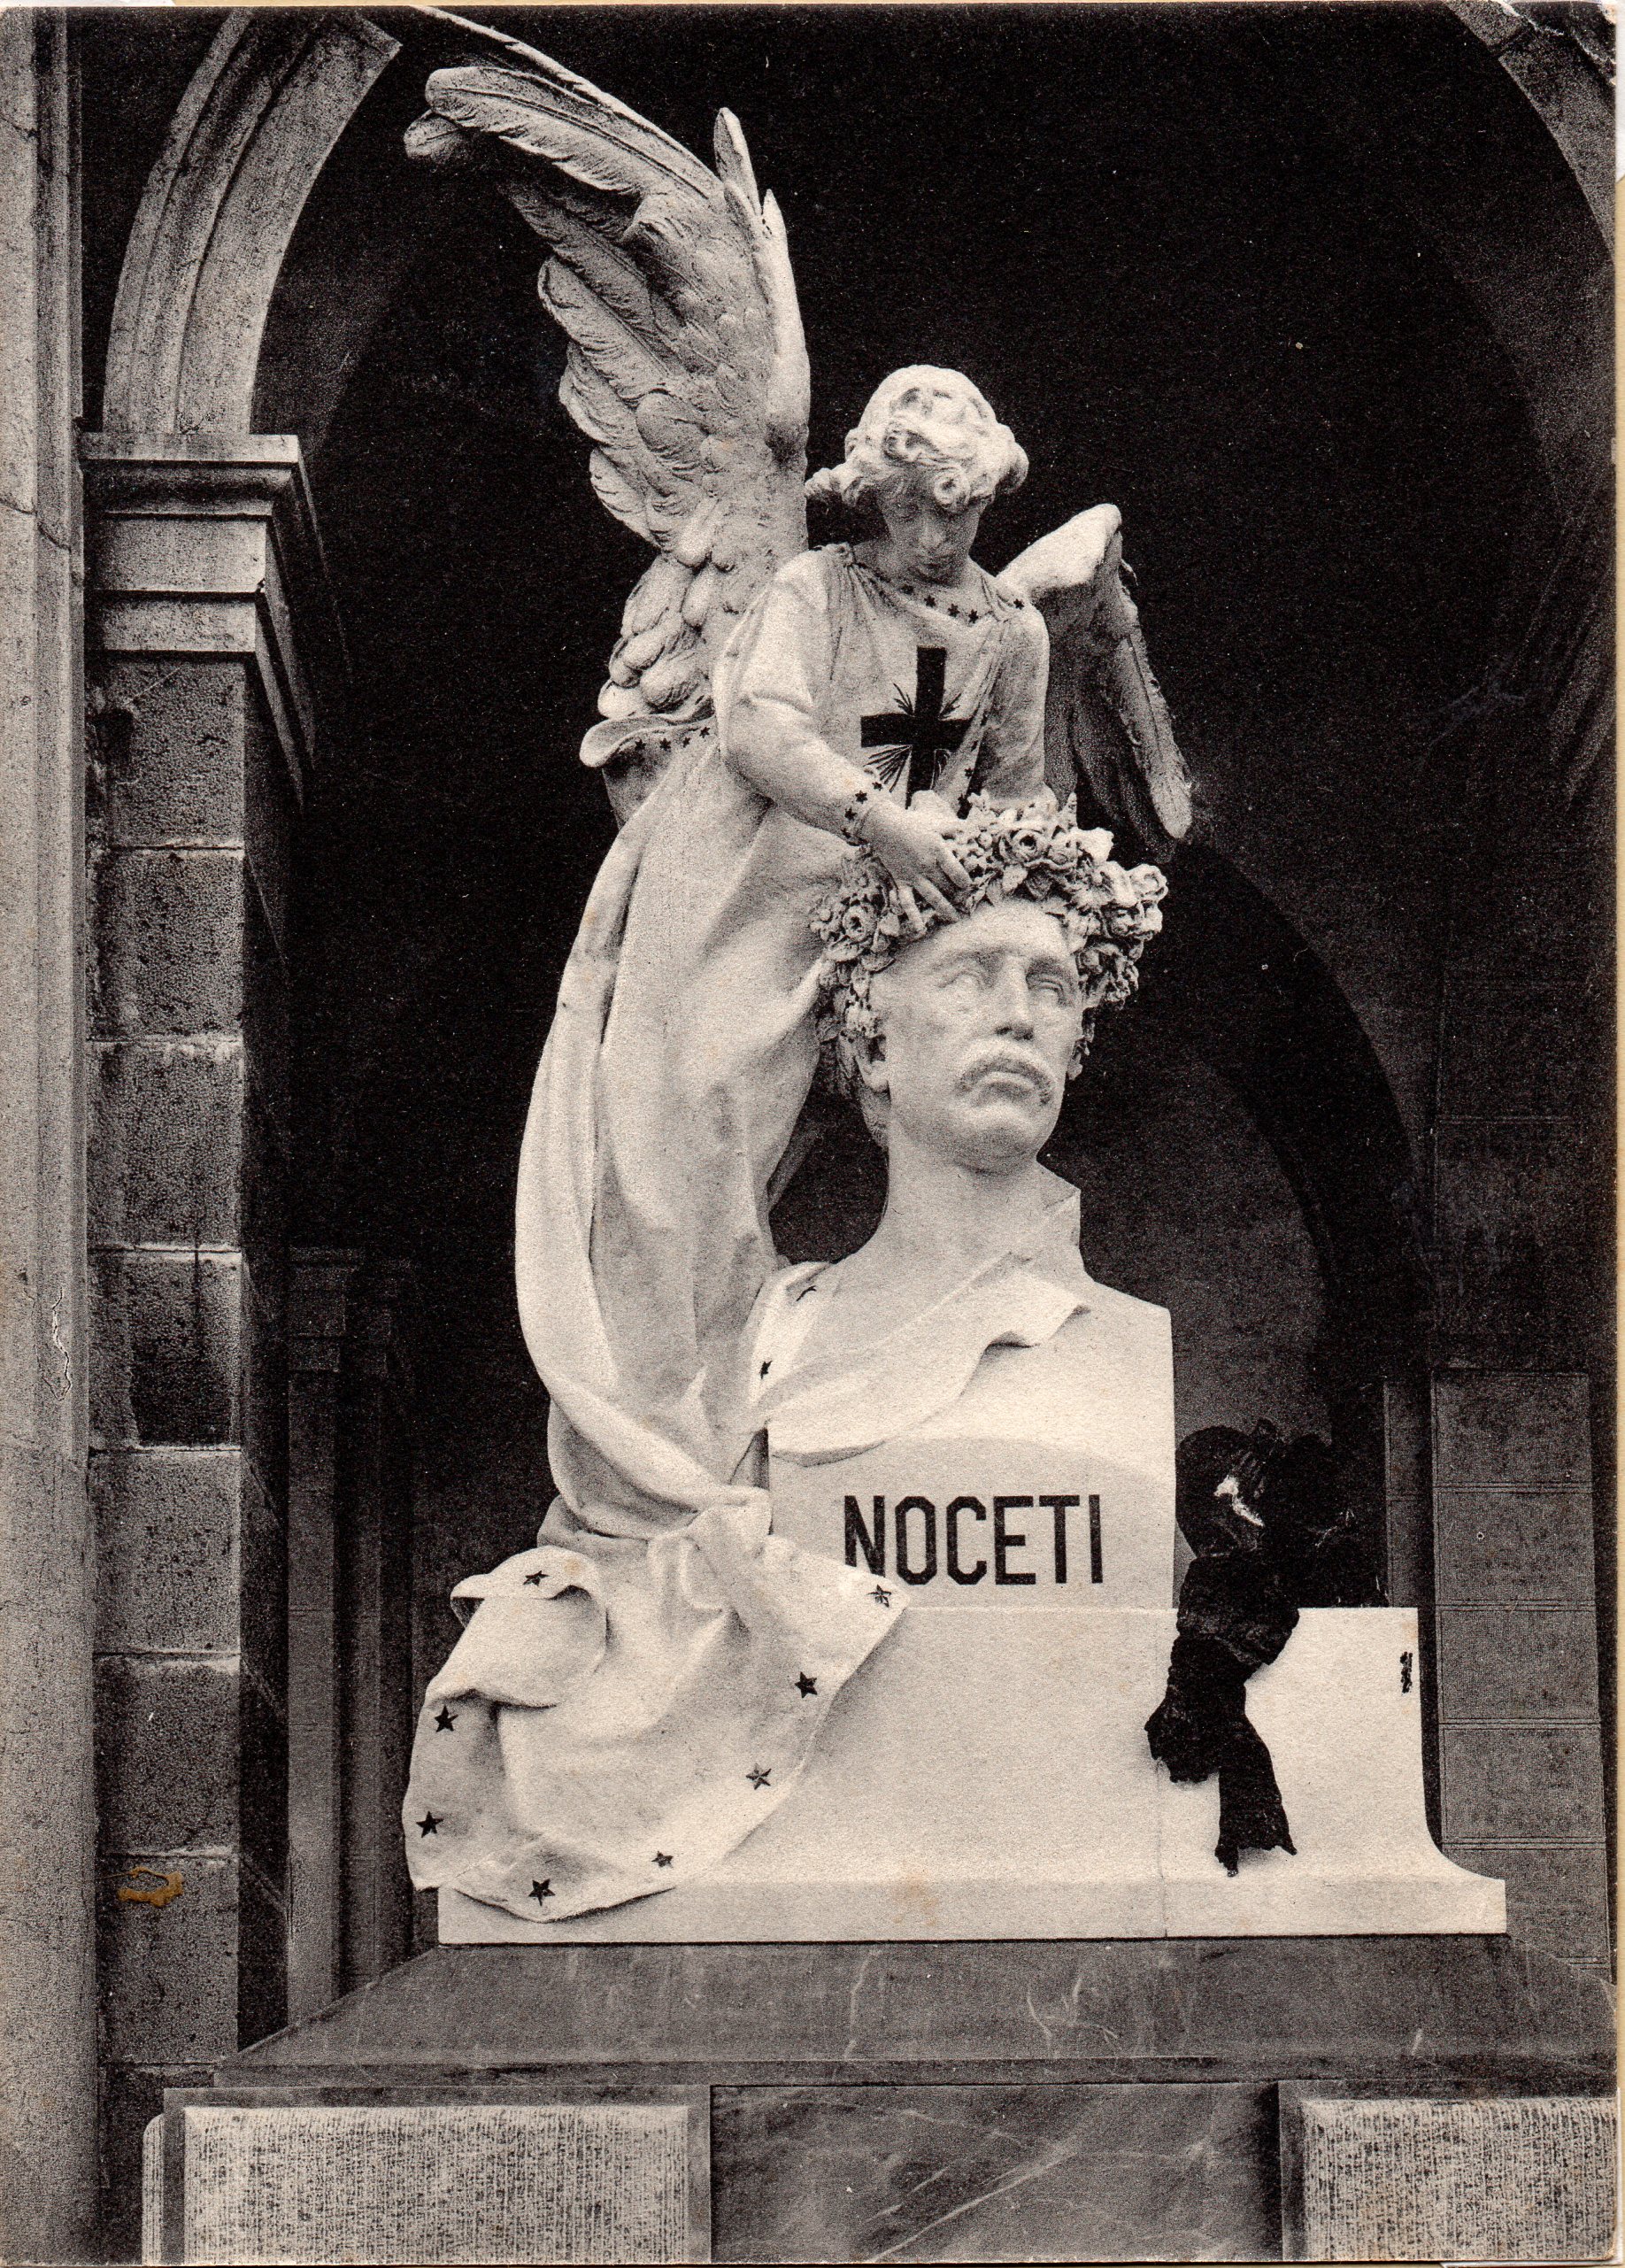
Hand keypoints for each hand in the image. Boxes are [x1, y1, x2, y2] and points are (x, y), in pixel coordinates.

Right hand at [864, 798, 969, 923]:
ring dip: (945, 909)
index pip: (956, 870)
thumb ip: (956, 827)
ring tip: (954, 918)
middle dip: (957, 895)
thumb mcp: (937, 822)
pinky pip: (907, 901)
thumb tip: (975, 829)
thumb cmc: (914, 824)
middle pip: (947, 886)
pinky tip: (920, 929)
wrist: (885, 827)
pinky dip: (913, 916)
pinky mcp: (901, 882)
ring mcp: (914, 876)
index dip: (964, 880)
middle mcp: (927, 866)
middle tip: (965, 902)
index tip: (968, 885)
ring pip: (932, 896)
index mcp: (938, 850)